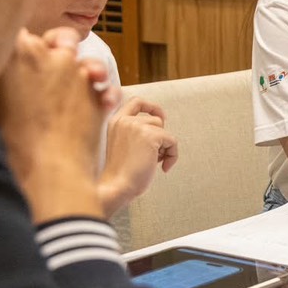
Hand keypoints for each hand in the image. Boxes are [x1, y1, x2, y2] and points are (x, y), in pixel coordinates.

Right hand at [0, 29, 110, 219]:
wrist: (44, 172)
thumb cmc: (8, 146)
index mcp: (12, 51)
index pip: (20, 34)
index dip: (25, 47)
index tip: (26, 60)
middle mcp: (45, 54)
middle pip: (57, 38)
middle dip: (58, 50)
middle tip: (51, 70)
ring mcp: (74, 71)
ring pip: (84, 58)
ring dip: (84, 69)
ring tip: (81, 84)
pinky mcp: (96, 91)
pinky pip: (104, 83)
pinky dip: (102, 91)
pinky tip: (98, 102)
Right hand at [97, 97, 177, 215]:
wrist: (117, 185)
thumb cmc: (121, 173)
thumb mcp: (123, 145)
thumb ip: (135, 132)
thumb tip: (160, 125)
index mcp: (115, 121)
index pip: (136, 102)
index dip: (151, 107)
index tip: (162, 117)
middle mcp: (125, 120)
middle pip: (156, 120)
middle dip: (160, 137)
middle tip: (155, 156)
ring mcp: (137, 126)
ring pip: (164, 131)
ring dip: (165, 148)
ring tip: (154, 162)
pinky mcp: (150, 136)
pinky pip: (172, 141)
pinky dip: (173, 155)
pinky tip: (163, 168)